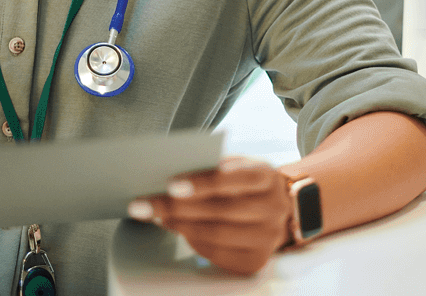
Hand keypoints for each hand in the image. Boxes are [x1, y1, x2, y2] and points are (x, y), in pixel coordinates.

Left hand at [128, 156, 291, 274]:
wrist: (280, 209)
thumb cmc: (247, 183)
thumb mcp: (238, 165)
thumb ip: (213, 167)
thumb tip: (169, 176)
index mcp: (267, 177)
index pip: (236, 178)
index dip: (203, 182)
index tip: (170, 184)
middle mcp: (272, 209)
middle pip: (221, 210)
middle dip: (178, 207)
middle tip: (145, 204)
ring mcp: (267, 238)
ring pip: (216, 234)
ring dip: (180, 225)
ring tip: (156, 215)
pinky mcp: (255, 261)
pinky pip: (217, 254)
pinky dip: (192, 240)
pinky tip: (177, 228)